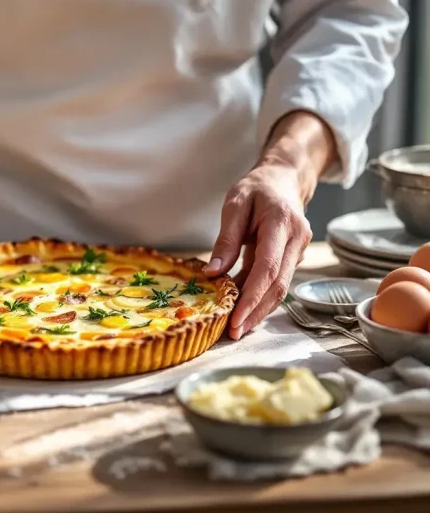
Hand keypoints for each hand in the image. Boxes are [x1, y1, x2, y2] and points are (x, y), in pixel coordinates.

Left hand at [205, 164, 311, 338]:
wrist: (284, 179)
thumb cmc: (256, 189)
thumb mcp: (234, 204)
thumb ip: (225, 239)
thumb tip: (213, 273)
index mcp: (282, 223)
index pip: (268, 268)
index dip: (252, 296)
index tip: (235, 318)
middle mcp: (297, 239)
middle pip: (278, 285)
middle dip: (255, 312)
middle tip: (233, 333)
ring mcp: (299, 250)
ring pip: (280, 288)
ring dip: (258, 310)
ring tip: (236, 328)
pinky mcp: (294, 257)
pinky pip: (277, 281)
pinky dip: (260, 297)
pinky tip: (243, 310)